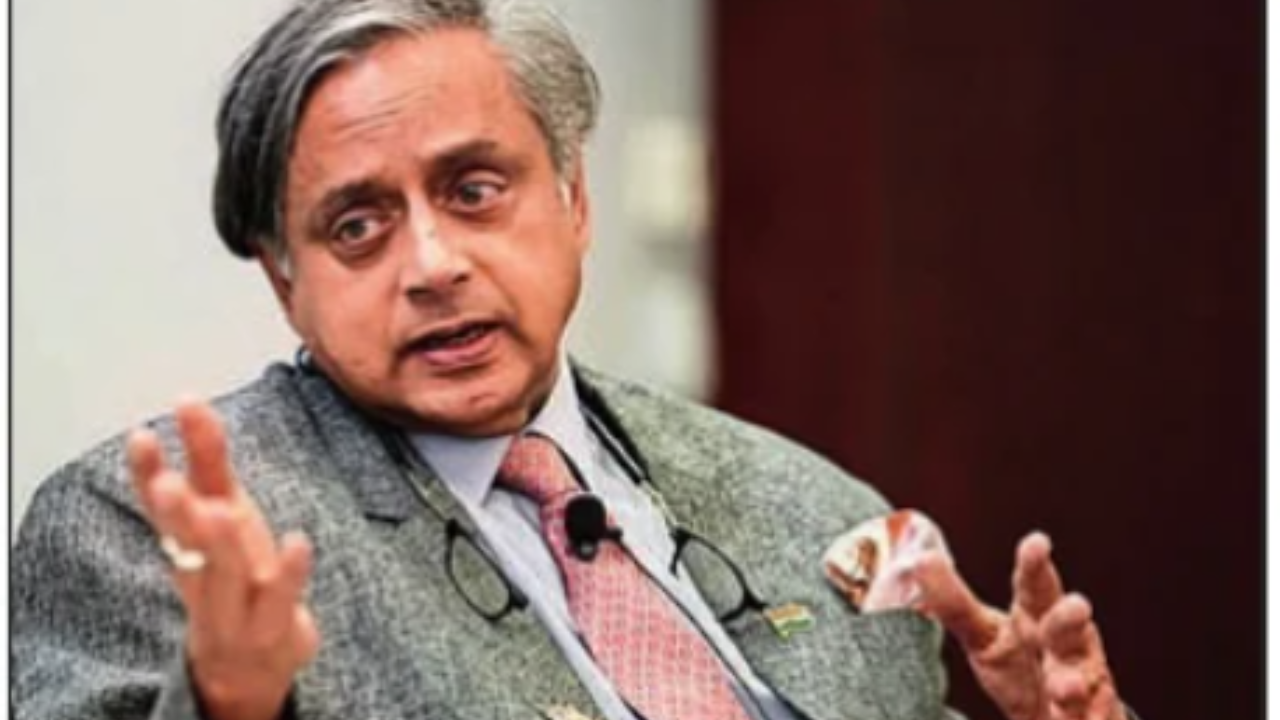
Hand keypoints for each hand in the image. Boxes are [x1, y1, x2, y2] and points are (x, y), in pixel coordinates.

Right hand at [128, 400, 319, 719]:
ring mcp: (238, 606)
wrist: (245, 669)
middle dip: (176, 514)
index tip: (140, 436)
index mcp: (188, 546)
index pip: (162, 507)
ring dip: (220, 546)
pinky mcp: (275, 627)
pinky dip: (290, 572)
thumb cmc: (233, 580)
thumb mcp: (222, 516)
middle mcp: (206, 575)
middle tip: (170, 484)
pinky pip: (281, 600)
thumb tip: (189, 404)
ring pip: (224, 576)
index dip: (148, 475)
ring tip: (220, 513)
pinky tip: (298, 541)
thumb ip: (209, 462)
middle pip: (186, 544)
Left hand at [911, 532, 1123, 719]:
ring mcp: (1084, 686)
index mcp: (1037, 617)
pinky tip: (1082, 719)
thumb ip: (954, 603)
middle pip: (1069, 629)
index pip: (1035, 586)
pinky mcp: (1092, 719)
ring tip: (1062, 687)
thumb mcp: (983, 635)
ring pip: (1083, 681)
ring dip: (1073, 684)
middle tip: (1076, 605)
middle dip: (1072, 618)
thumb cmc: (1020, 667)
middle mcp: (1067, 646)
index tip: (1036, 541)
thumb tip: (921, 560)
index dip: (1035, 566)